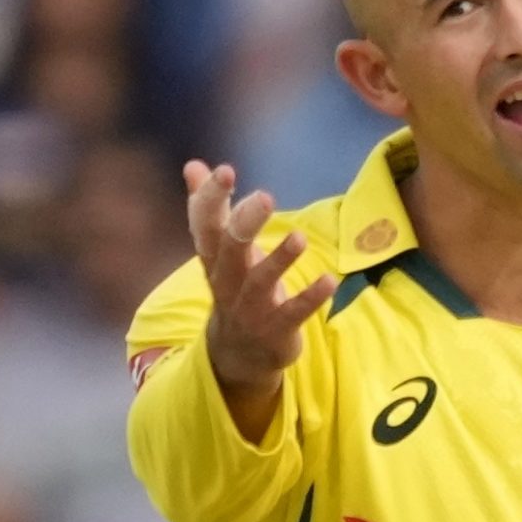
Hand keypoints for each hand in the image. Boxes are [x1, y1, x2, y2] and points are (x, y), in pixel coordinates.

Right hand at [184, 159, 337, 397]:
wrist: (238, 356)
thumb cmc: (234, 289)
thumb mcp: (220, 252)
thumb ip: (209, 208)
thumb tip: (193, 165)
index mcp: (214, 259)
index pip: (206, 225)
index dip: (212, 198)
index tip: (225, 170)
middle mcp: (227, 282)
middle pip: (230, 251)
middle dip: (245, 223)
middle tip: (265, 196)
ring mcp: (250, 309)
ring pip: (259, 283)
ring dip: (279, 260)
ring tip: (300, 238)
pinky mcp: (276, 330)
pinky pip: (293, 313)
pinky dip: (310, 297)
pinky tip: (328, 280)